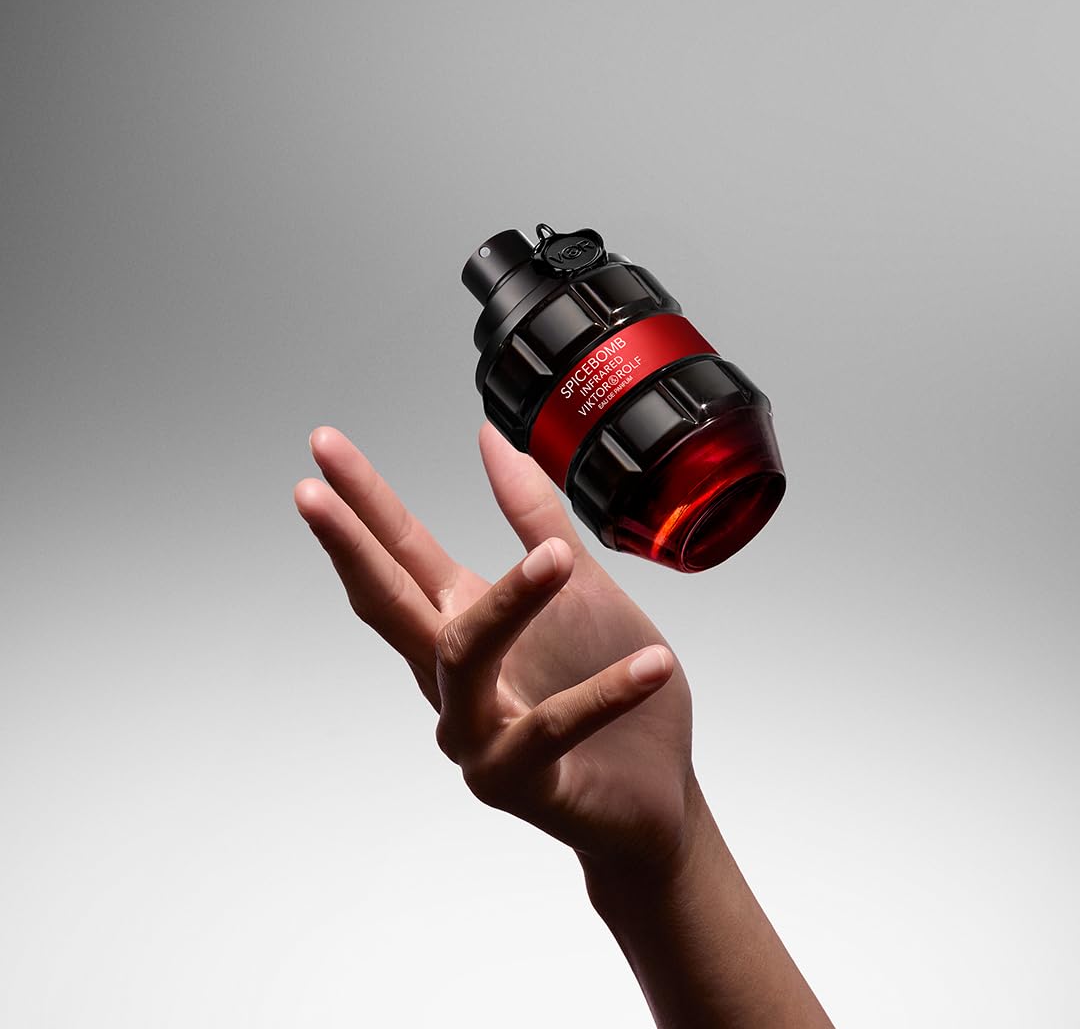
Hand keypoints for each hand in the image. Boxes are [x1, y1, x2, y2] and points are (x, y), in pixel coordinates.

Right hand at [294, 423, 692, 869]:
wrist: (654, 789)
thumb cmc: (601, 680)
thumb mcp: (581, 587)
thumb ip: (535, 518)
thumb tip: (491, 438)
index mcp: (463, 622)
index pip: (401, 553)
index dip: (363, 501)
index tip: (325, 447)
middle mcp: (452, 677)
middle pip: (390, 604)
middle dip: (350, 546)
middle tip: (312, 492)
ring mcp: (475, 733)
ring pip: (465, 658)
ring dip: (510, 603)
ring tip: (559, 558)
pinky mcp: (517, 780)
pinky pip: (553, 727)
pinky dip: (604, 694)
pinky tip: (652, 665)